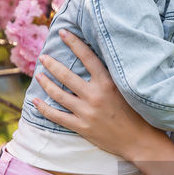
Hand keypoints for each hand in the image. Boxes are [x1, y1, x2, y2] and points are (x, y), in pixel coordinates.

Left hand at [33, 30, 159, 159]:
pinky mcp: (82, 127)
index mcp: (107, 83)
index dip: (73, 43)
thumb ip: (111, 77)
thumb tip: (97, 60)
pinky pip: (57, 116)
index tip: (63, 33)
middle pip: (66, 75)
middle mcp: (95, 95)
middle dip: (52, 64)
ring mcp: (86, 112)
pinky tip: (35, 101)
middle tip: (43, 57)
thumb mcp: (127, 89)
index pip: (87, 57)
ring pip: (58, 94)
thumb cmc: (137, 114)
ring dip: (46, 83)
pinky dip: (44, 109)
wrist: (138, 141)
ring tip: (39, 75)